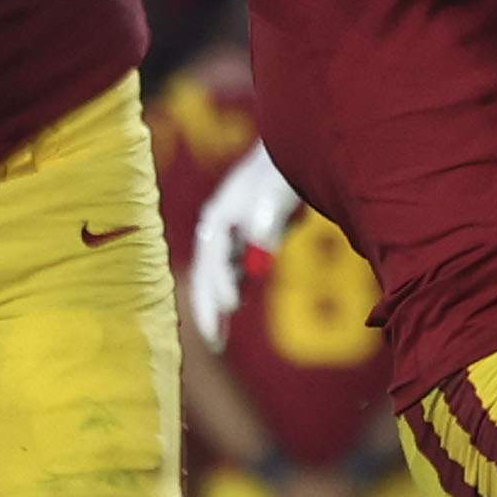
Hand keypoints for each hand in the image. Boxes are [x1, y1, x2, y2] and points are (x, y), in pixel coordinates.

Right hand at [191, 142, 304, 350]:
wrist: (290, 153)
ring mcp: (228, 235)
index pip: (213, 261)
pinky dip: (232, 292)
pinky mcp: (243, 240)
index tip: (234, 309)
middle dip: (209, 309)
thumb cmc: (282, 172)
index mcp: (218, 218)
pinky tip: (236, 311)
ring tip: (220, 339)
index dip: (221, 286)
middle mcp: (216, 229)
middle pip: (206, 276)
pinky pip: (232, 273)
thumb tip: (258, 262)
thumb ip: (265, 226)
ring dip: (217, 306)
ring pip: (217, 278)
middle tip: (216, 344)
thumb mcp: (276, 196)